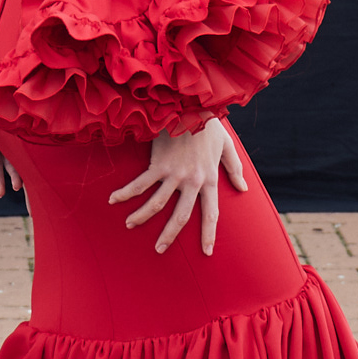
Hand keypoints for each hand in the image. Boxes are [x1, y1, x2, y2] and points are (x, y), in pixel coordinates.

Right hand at [110, 118, 246, 255]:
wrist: (190, 106)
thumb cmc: (208, 125)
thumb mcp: (226, 147)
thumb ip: (234, 168)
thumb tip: (243, 188)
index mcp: (210, 179)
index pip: (211, 213)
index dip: (209, 233)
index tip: (207, 252)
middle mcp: (193, 181)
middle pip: (181, 216)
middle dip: (169, 235)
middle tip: (160, 249)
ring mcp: (174, 174)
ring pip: (157, 204)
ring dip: (141, 217)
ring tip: (129, 225)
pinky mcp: (159, 164)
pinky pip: (140, 184)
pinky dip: (126, 193)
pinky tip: (114, 199)